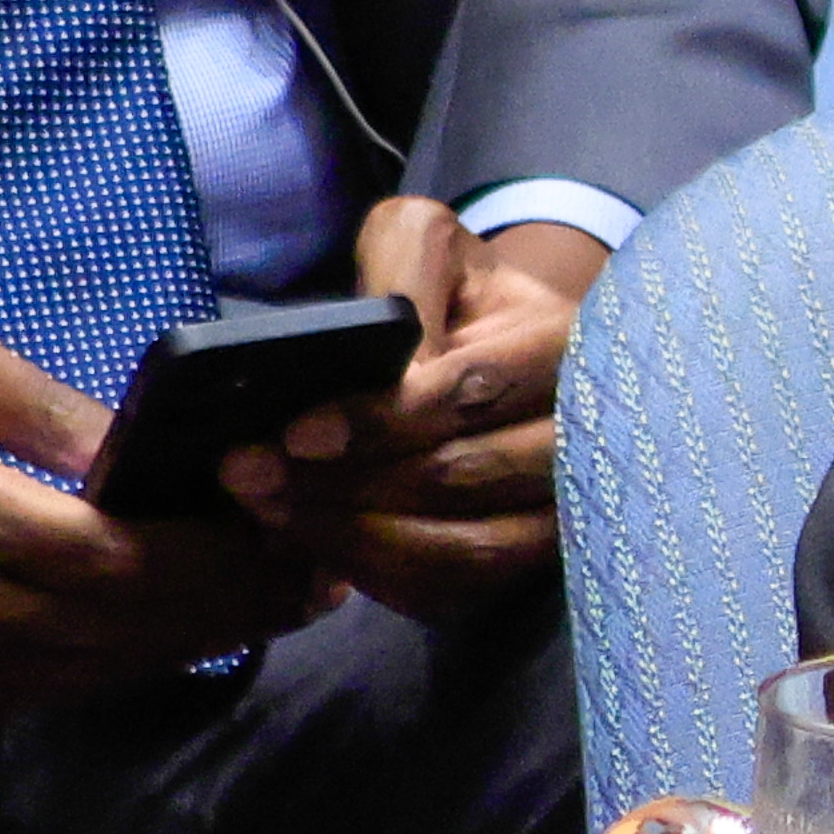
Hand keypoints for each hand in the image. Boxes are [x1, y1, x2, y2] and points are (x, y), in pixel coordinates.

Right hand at [0, 298, 321, 718]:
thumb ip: (29, 399)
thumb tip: (132, 443)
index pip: (122, 557)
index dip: (220, 555)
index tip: (294, 531)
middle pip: (133, 622)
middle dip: (239, 602)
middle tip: (319, 574)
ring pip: (107, 665)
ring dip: (206, 637)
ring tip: (284, 600)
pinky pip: (63, 684)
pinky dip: (139, 658)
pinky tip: (195, 624)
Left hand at [224, 203, 599, 622]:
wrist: (509, 344)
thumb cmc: (455, 290)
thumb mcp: (424, 245)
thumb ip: (399, 278)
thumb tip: (378, 361)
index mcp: (566, 346)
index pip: (472, 393)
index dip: (382, 420)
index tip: (298, 433)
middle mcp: (585, 435)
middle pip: (466, 478)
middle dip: (346, 485)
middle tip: (249, 477)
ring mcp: (568, 506)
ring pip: (469, 548)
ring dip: (356, 538)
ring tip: (271, 513)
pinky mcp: (533, 555)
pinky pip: (461, 589)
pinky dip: (382, 576)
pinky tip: (319, 547)